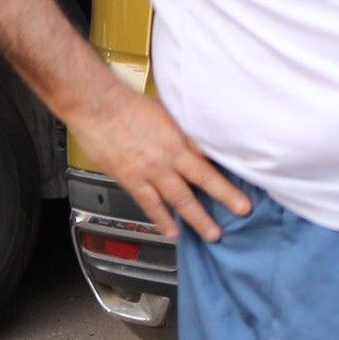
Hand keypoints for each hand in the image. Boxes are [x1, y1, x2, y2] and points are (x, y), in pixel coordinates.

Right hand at [65, 83, 248, 241]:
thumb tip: (205, 149)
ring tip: (210, 234)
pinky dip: (160, 218)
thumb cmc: (130, 105)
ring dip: (194, 219)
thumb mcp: (169, 115)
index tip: (243, 203)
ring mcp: (147, 172)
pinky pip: (148, 203)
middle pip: (198, 186)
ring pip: (176, 200)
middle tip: (237, 218)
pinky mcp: (128, 178)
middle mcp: (165, 160)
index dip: (227, 188)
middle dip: (218, 206)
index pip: (209, 169)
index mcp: (178, 142)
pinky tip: (170, 231)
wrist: (95, 106)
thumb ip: (187, 135)